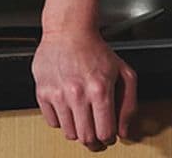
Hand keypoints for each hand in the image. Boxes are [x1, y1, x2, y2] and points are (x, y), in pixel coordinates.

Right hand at [32, 28, 137, 149]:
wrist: (69, 29)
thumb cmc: (95, 49)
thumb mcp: (124, 73)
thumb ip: (129, 104)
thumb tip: (124, 130)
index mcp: (100, 89)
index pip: (105, 133)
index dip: (109, 138)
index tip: (108, 134)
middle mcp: (77, 94)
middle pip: (86, 138)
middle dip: (94, 141)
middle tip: (96, 134)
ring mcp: (58, 94)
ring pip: (69, 133)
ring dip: (77, 131)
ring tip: (82, 118)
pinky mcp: (43, 92)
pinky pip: (52, 122)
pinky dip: (61, 121)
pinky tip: (68, 108)